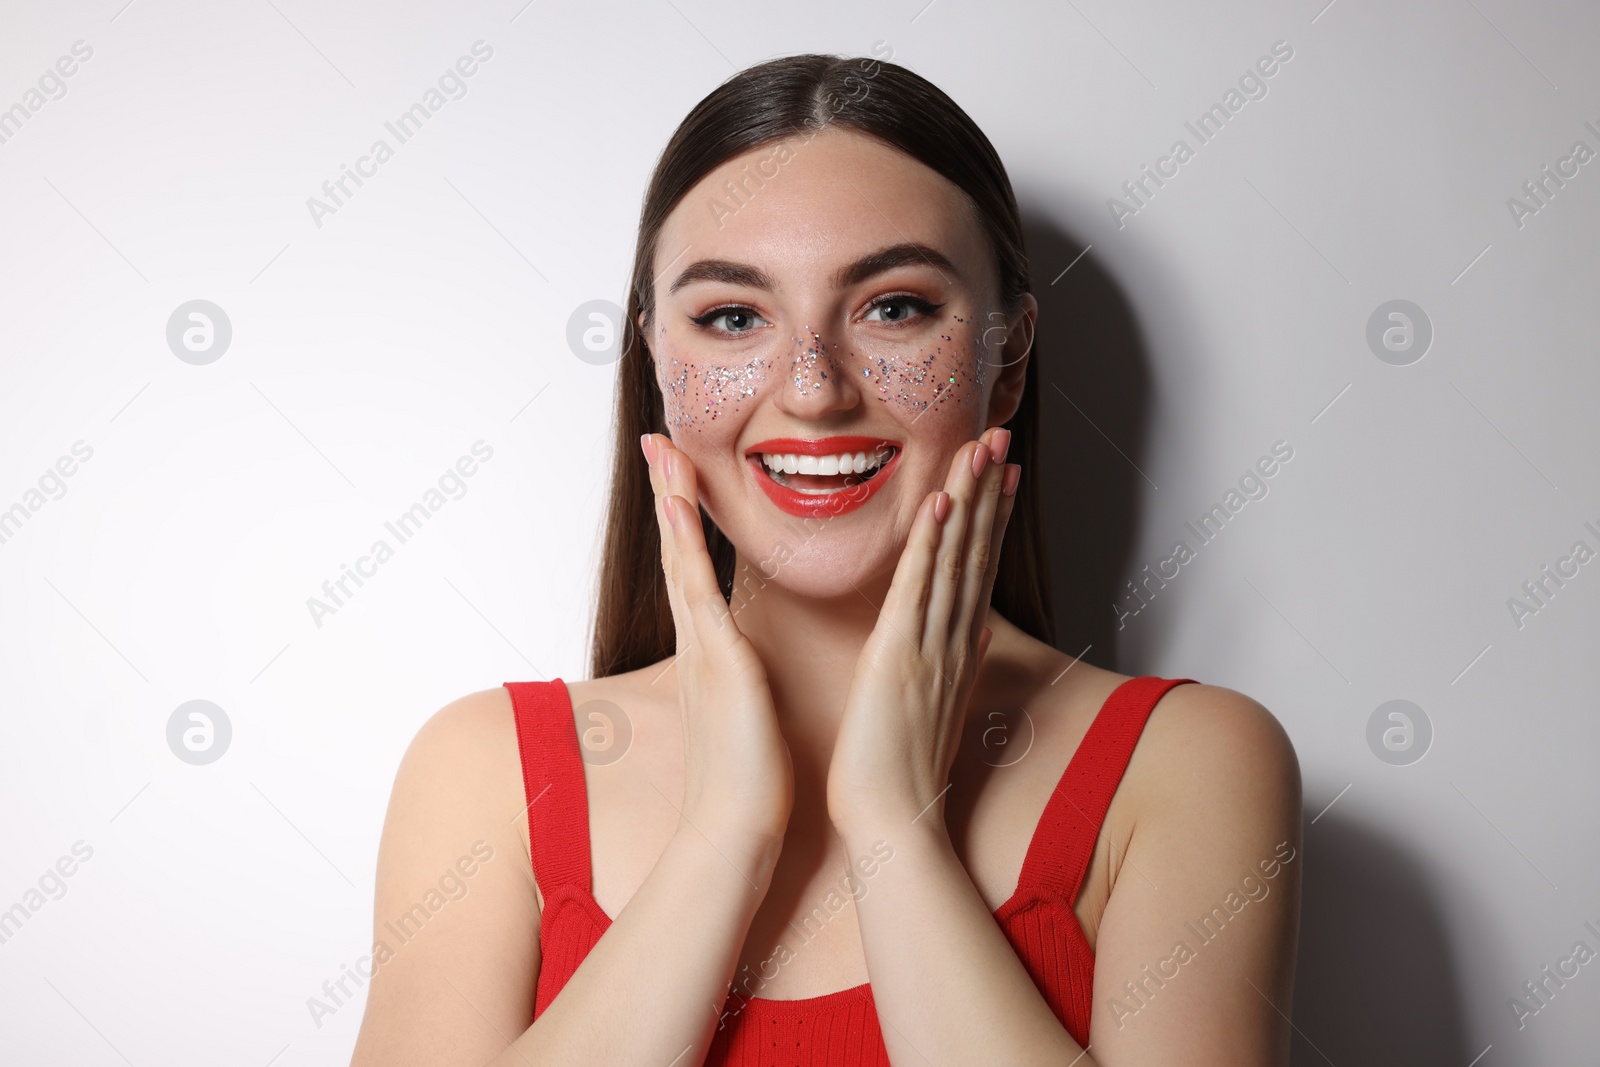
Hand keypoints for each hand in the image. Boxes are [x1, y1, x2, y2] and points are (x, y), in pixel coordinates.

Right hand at [641, 433, 793, 849]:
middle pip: (676, 552)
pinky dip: (685, 543)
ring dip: (671, 500)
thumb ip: (744, 689)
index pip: (694, 573)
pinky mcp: (717, 661)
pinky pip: (696, 588)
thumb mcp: (747, 718)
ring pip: (679, 558)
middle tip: (656, 441)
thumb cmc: (747, 784)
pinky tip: (677, 503)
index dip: (684, 523)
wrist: (733, 834)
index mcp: (710, 655)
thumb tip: (750, 676)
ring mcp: (700, 649)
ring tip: (662, 450)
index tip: (679, 476)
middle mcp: (697, 644)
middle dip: (667, 494)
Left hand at [826, 427, 1020, 835]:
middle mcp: (952, 641)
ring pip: (954, 558)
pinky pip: (917, 589)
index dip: (992, 517)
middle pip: (976, 551)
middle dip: (988, 490)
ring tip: (979, 447)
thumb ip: (958, 666)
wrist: (892, 822)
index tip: (1004, 473)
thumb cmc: (902, 772)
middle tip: (1000, 436)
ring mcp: (929, 647)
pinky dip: (930, 543)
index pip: (979, 569)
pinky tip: (938, 502)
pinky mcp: (898, 657)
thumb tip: (979, 635)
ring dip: (967, 499)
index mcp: (956, 650)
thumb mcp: (936, 708)